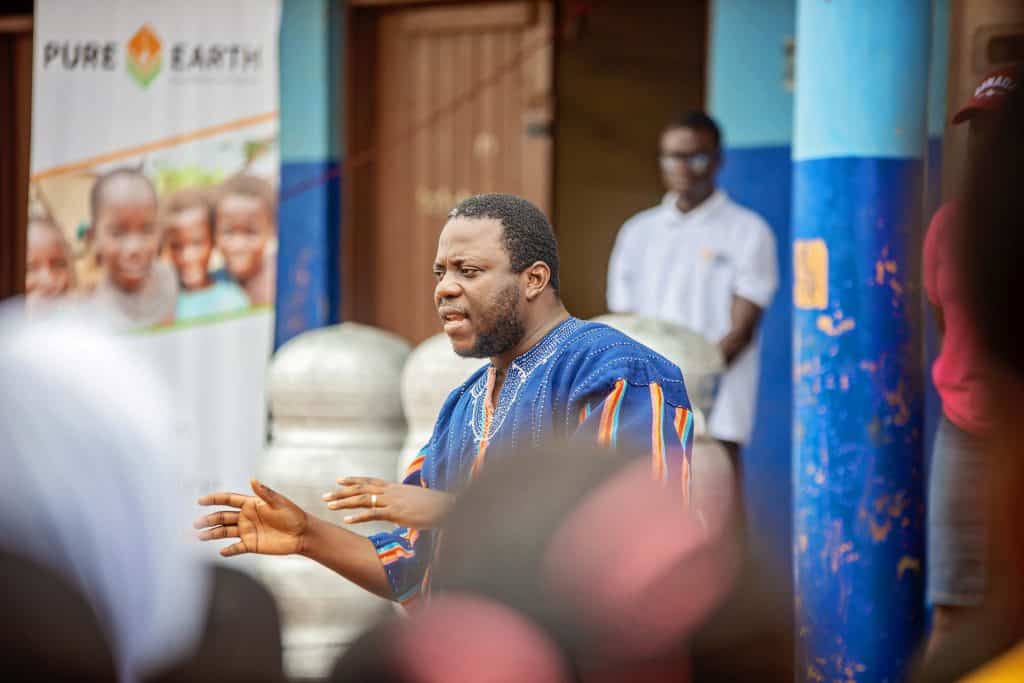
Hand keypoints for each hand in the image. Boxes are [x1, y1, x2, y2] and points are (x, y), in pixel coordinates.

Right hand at [195, 478, 307, 556]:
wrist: (302, 534)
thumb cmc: (293, 515)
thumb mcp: (279, 502)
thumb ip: (264, 493)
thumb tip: (252, 479)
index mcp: (251, 504)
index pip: (228, 500)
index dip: (214, 499)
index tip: (200, 501)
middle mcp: (246, 517)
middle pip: (222, 517)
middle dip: (208, 519)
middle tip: (196, 523)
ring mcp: (247, 531)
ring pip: (224, 532)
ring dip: (211, 534)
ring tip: (198, 536)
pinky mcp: (251, 544)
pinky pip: (236, 548)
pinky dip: (229, 550)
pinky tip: (222, 551)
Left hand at [322, 476, 454, 528]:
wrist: (449, 507)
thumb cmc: (437, 506)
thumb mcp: (417, 503)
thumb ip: (406, 505)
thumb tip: (402, 513)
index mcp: (396, 488)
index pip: (371, 481)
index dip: (354, 480)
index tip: (340, 480)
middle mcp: (392, 492)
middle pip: (362, 488)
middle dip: (342, 492)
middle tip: (326, 496)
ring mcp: (393, 501)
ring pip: (363, 499)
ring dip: (344, 502)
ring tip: (329, 506)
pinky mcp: (397, 513)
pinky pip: (374, 514)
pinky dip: (359, 517)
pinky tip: (347, 520)